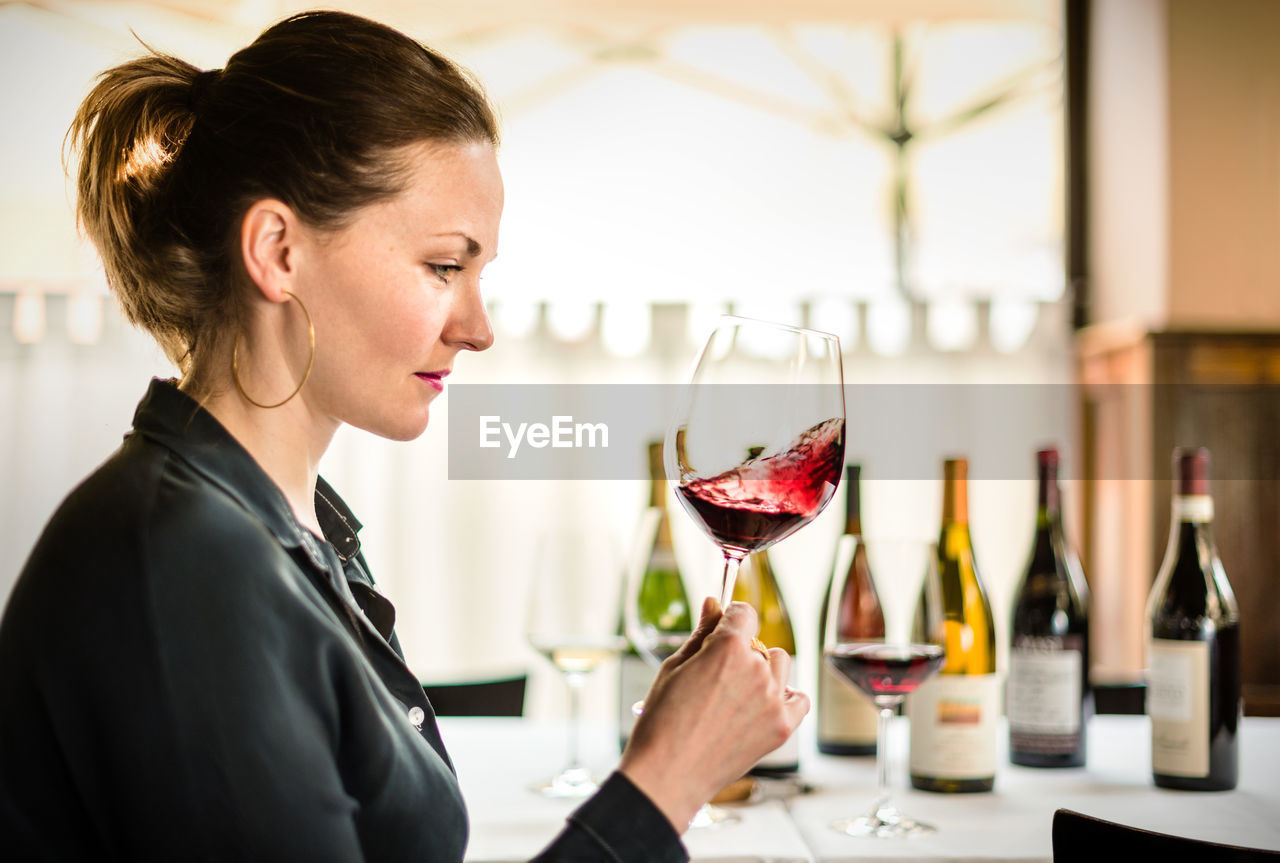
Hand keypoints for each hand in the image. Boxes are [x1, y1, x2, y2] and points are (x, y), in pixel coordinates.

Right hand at [617, 597, 809, 831]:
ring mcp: (773, 699)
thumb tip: (714, 603)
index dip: (731, 618)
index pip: (744, 612)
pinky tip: (762, 706)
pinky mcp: (782, 727)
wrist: (668, 774)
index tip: (724, 628)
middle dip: (740, 651)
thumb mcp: (674, 667)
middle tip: (715, 678)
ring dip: (763, 672)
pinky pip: (799, 699)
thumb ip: (701, 633)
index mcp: (727, 648)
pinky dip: (785, 698)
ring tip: (735, 695)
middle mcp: (756, 669)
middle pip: (759, 643)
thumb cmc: (662, 722)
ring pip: (780, 665)